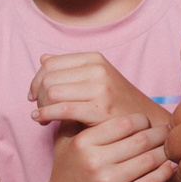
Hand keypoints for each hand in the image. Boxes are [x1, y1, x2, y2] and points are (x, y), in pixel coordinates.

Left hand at [29, 52, 163, 131]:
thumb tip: (43, 58)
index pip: (50, 63)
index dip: (36, 80)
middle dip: (38, 95)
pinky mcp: (100, 109)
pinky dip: (46, 114)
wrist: (146, 123)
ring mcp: (100, 88)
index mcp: (94, 58)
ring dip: (42, 106)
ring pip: (51, 92)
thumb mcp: (96, 78)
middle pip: (48, 78)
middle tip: (39, 109)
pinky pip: (61, 109)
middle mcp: (98, 69)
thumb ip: (69, 68)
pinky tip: (42, 121)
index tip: (34, 95)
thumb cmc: (116, 103)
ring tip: (44, 117)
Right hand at [39, 111, 175, 181]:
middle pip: (140, 140)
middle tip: (168, 130)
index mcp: (83, 142)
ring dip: (165, 152)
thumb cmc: (66, 173)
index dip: (142, 120)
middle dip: (159, 134)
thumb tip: (95, 95)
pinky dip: (165, 173)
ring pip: (149, 160)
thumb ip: (77, 118)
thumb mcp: (65, 142)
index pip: (125, 123)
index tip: (148, 122)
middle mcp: (95, 161)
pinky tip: (172, 166)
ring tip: (172, 147)